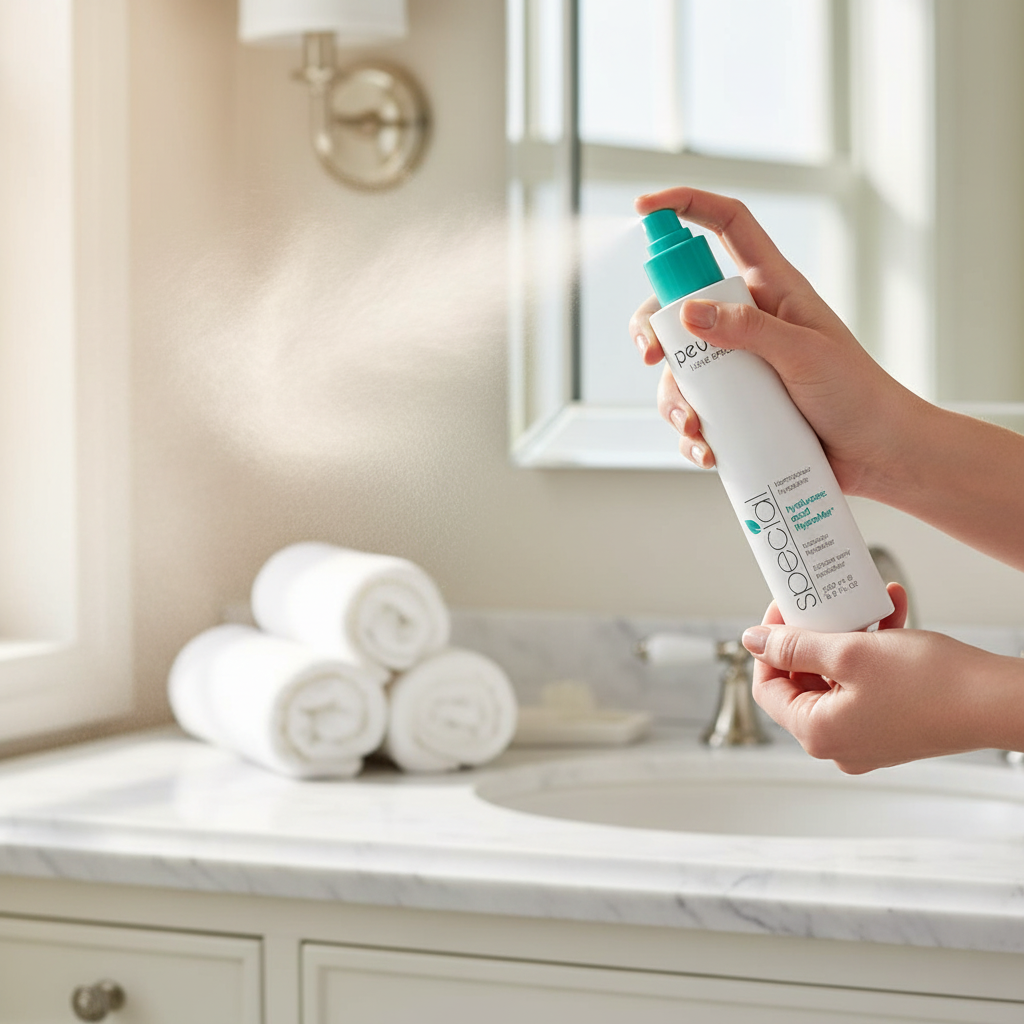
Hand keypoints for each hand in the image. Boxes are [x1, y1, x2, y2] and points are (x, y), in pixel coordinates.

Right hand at [629, 186, 923, 495]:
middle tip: (652, 356)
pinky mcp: (735, 405)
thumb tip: (687, 313)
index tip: (644, 208)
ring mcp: (738, 363)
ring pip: (680, 368)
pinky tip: (706, 451)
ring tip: (695, 428)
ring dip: (676, 400)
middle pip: (680, 304)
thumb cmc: (857, 393)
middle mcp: (748, 320)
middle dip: (655, 330)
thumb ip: (748, 329)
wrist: (877, 451)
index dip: (686, 206)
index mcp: (771, 287)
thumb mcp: (804, 353)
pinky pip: (695, 410)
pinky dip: (690, 433)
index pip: (727, 226)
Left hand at [742, 584, 1023, 771]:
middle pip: (803, 680)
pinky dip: (873, 649)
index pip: (767, 686)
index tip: (784, 611)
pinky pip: (866, 682)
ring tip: (868, 603)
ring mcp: (865, 737)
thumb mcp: (848, 652)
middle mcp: (837, 743)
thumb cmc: (930, 684)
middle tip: (824, 603)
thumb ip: (793, 646)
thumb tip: (752, 641)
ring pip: (838, 675)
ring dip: (850, 634)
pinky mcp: (891, 725)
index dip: (770, 643)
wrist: (996, 701)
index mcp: (816, 733)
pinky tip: (891, 613)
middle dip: (816, 634)